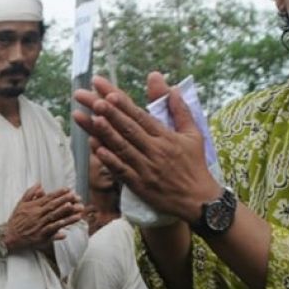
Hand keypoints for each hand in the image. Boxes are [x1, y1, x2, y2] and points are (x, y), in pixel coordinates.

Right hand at [3, 184, 84, 252]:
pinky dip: (57, 232)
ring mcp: (39, 225)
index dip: (59, 193)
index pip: (48, 198)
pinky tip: (66, 232)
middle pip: (53, 206)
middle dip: (65, 200)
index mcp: (34, 206)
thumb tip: (39, 184)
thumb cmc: (16, 219)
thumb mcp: (21, 203)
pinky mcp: (39, 236)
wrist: (9, 235)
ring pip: (54, 218)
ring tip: (75, 209)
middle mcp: (37, 215)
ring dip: (65, 214)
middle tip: (76, 196)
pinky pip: (49, 233)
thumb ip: (30, 193)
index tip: (68, 189)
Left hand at [74, 74, 218, 222]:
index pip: (140, 116)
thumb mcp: (193, 135)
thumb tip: (174, 87)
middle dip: (108, 112)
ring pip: (122, 147)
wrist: (199, 201)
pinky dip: (109, 160)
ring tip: (90, 117)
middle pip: (128, 128)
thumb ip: (180, 110)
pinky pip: (121, 171)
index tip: (108, 92)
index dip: (123, 104)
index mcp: (166, 137)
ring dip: (105, 132)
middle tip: (90, 98)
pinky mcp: (139, 185)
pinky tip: (95, 148)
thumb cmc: (194, 165)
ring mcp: (146, 168)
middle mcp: (155, 151)